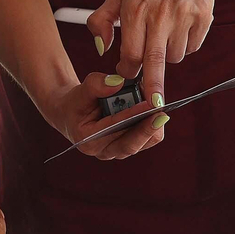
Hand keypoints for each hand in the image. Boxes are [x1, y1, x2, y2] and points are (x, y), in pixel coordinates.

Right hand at [35, 72, 167, 161]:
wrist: (72, 114)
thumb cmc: (76, 103)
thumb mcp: (80, 91)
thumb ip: (96, 85)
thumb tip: (118, 82)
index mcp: (89, 140)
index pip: (113, 128)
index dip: (132, 116)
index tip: (148, 104)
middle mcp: (104, 151)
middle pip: (131, 144)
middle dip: (148, 127)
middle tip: (162, 112)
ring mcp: (117, 152)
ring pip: (143, 143)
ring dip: (152, 125)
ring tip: (157, 105)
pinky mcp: (128, 147)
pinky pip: (147, 140)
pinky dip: (152, 124)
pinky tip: (154, 109)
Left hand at [88, 0, 215, 105]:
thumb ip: (101, 21)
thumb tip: (101, 49)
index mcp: (135, 10)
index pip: (130, 53)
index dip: (127, 69)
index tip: (127, 73)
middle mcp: (159, 15)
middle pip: (155, 61)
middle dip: (153, 87)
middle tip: (153, 105)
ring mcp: (183, 18)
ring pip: (174, 57)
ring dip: (167, 55)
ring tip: (164, 34)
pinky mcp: (202, 19)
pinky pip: (192, 47)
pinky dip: (185, 45)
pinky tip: (180, 27)